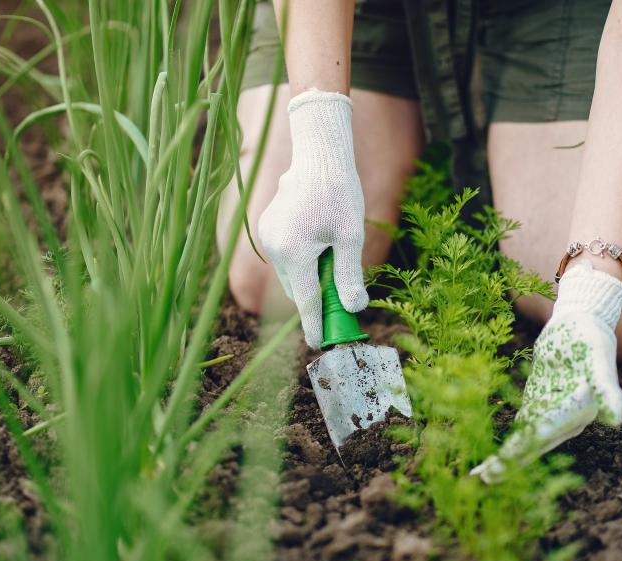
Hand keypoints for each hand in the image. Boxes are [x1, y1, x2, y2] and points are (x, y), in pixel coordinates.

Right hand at [258, 90, 367, 348]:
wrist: (318, 155)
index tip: (320, 344)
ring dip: (309, 279)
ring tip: (332, 264)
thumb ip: (350, 275)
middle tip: (340, 306)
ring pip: (290, 274)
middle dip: (316, 300)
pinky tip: (319, 244)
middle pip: (297, 290)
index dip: (314, 325)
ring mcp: (267, 237)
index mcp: (295, 252)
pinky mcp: (267, 227)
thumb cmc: (339, 192)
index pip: (305, 301)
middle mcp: (275, 247)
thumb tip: (354, 308)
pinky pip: (285, 256)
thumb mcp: (351, 237)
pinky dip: (301, 261)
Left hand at [472, 261, 621, 482]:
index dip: (522, 450)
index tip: (500, 464)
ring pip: (525, 441)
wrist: (582, 323)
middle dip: (509, 463)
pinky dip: (507, 442)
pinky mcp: (539, 403)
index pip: (544, 434)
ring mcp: (551, 413)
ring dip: (505, 459)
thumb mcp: (599, 360)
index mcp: (578, 413)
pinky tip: (490, 456)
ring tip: (480, 477)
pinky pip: (521, 428)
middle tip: (482, 480)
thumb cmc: (592, 340)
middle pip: (533, 445)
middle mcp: (566, 420)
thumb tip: (616, 420)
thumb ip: (606, 389)